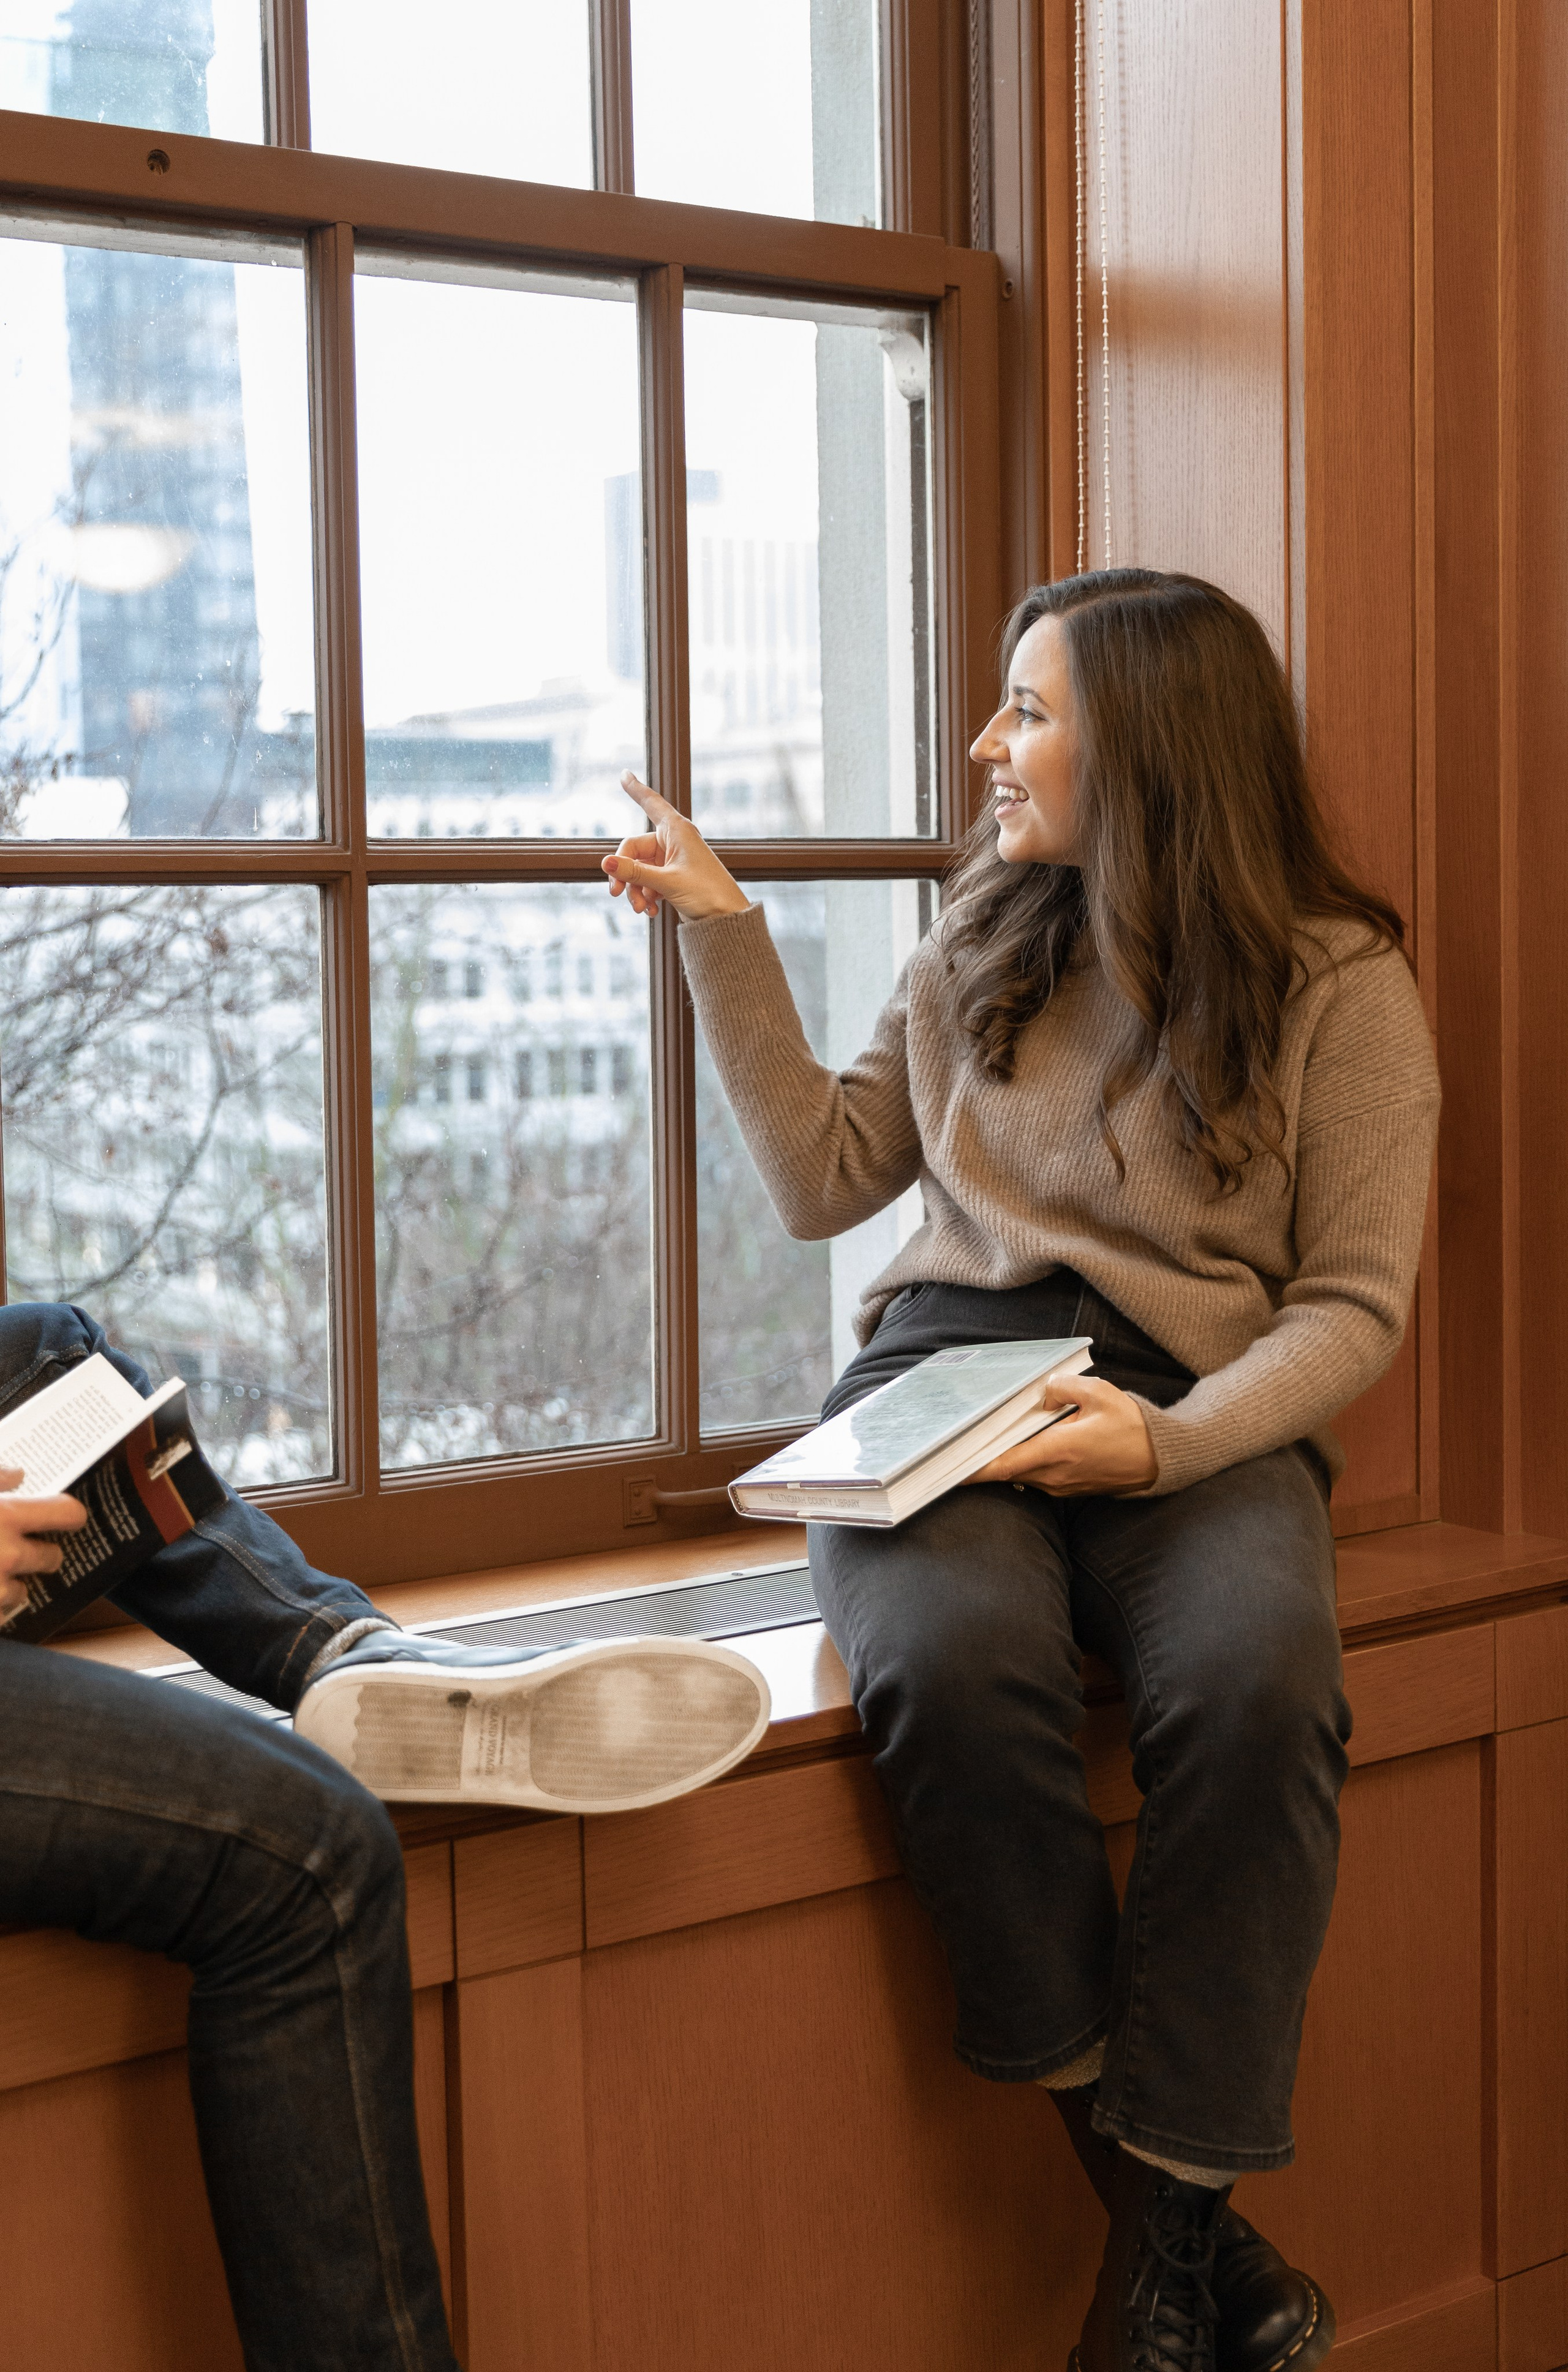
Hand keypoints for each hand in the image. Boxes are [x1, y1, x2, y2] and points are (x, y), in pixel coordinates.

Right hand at [0, 1467, 87, 1624]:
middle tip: (20, 1549)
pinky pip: (0, 1616)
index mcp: (6, 1516)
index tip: (68, 1518)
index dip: (70, 1516)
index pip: (68, 1513)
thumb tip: (21, 1474)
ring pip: (23, 1592)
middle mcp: (7, 1554)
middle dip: (41, 1554)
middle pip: (53, 1557)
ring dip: (10, 1586)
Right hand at [601, 774, 752, 922]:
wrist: (727, 919)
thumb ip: (634, 872)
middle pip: (633, 850)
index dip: (636, 789)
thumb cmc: (707, 893)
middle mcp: (674, 841)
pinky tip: (650, 911)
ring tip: (640, 908)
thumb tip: (606, 863)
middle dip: (624, 873)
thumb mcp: (666, 882)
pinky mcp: (672, 878)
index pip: (651, 803)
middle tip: (615, 893)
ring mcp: (672, 860)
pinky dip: (645, 896)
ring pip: (638, 870)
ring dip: (635, 890)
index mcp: (677, 830)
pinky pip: (648, 882)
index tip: (624, 774)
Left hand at [969, 1371, 1158, 1497]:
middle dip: (981, 1459)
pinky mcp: (1067, 1488)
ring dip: (1003, 1459)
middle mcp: (1053, 1475)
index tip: (947, 1467)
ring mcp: (1060, 1485)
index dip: (972, 1467)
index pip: (1003, 1464)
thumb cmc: (1131, 1427)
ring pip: (1019, 1473)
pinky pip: (1034, 1476)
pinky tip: (1020, 1443)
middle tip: (957, 1444)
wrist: (1159, 1459)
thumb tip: (1039, 1390)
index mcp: (1057, 1451)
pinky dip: (1022, 1462)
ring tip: (985, 1439)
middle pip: (1004, 1470)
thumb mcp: (1099, 1394)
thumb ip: (1063, 1387)